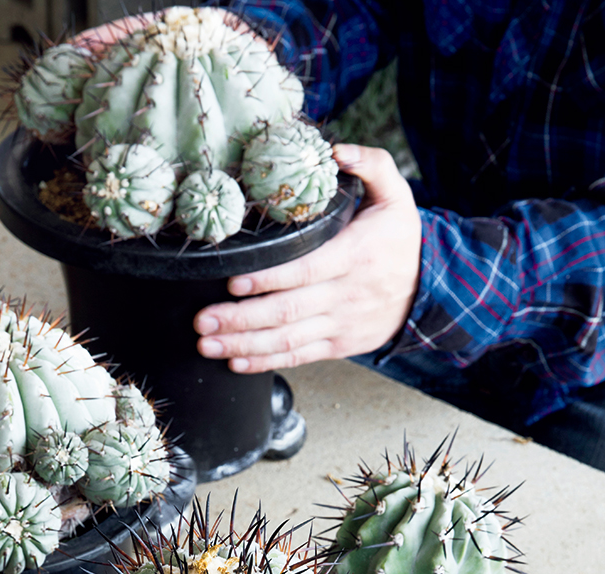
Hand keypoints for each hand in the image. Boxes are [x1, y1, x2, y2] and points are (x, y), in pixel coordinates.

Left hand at [194, 144, 422, 372]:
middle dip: (241, 319)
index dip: (267, 280)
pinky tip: (236, 363)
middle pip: (287, 311)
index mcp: (353, 256)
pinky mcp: (338, 345)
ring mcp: (340, 324)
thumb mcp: (397, 195)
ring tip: (207, 344)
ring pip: (287, 339)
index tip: (233, 283)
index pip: (304, 270)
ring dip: (244, 345)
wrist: (430, 289)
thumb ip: (371, 164)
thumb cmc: (401, 240)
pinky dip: (266, 362)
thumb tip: (337, 150)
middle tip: (202, 321)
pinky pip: (299, 356)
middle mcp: (344, 295)